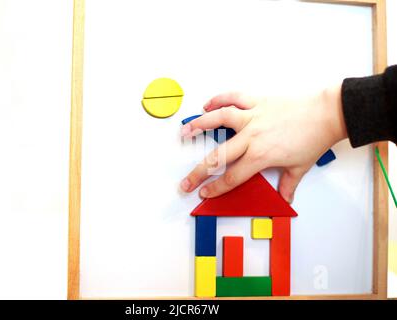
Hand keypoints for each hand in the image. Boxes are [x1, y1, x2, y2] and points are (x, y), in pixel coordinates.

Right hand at [180, 85, 347, 202]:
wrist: (327, 114)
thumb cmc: (313, 139)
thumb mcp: (300, 167)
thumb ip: (288, 184)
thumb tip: (285, 198)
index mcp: (261, 156)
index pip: (232, 177)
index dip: (216, 188)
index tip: (204, 193)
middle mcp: (252, 137)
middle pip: (218, 157)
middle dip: (198, 172)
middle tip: (185, 181)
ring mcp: (252, 117)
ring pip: (219, 120)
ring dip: (199, 126)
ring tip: (184, 132)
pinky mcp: (257, 102)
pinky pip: (234, 98)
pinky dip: (219, 99)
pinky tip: (207, 105)